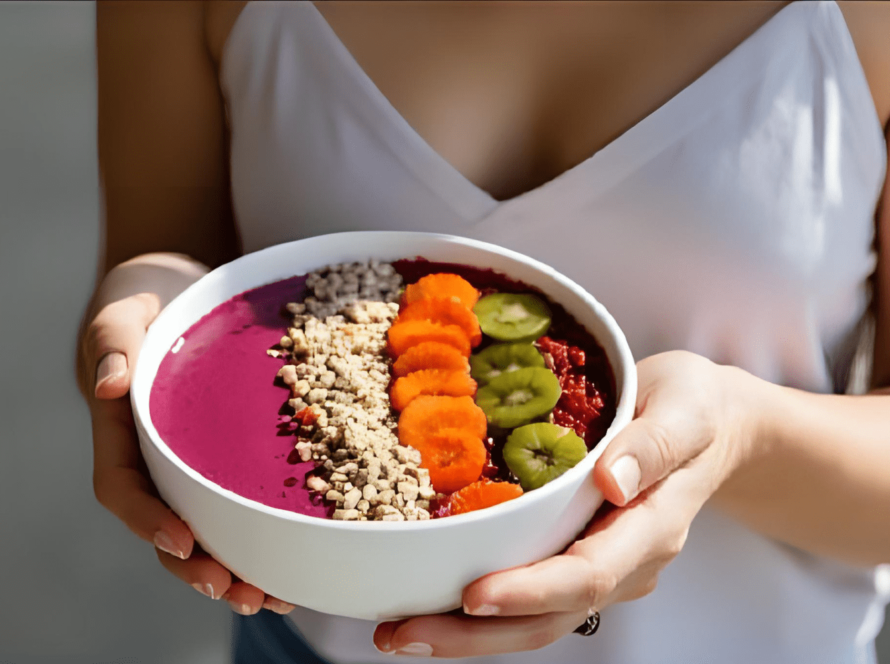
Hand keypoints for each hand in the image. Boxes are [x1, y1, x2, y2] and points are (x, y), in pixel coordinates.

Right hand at [79, 255, 295, 615]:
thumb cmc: (144, 299)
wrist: (177, 290)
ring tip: (273, 597)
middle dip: (198, 567)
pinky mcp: (225, 454)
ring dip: (235, 566)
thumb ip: (113, 344)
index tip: (182, 541)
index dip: (148, 520)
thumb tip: (111, 384)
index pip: (124, 488)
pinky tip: (297, 553)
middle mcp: (155, 457)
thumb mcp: (123, 312)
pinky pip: (240, 500)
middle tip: (238, 593)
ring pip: (205, 526)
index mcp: (121, 432)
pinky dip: (263, 532)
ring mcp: (190, 460)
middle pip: (166, 526)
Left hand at [374, 351, 757, 656]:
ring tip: (398, 630)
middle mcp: (626, 560)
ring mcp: (604, 564)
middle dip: (476, 636)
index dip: (531, 592)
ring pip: (537, 618)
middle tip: (403, 634)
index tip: (473, 598)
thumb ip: (653, 444)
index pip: (588, 576)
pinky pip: (532, 594)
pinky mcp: (580, 555)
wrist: (711, 423)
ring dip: (468, 634)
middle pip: (551, 617)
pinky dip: (482, 609)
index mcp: (652, 526)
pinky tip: (433, 600)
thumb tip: (609, 482)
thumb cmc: (695, 405)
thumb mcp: (685, 405)